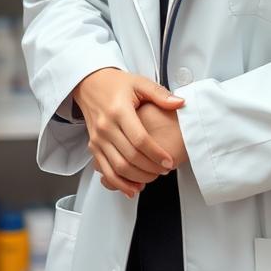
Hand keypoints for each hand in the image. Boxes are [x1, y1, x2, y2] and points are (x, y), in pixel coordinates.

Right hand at [72, 68, 184, 198]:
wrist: (90, 84)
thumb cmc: (116, 84)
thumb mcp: (140, 83)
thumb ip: (160, 94)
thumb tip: (180, 103)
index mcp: (119, 110)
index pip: (139, 139)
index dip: (156, 153)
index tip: (168, 161)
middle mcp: (106, 126)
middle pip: (130, 156)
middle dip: (150, 168)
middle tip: (164, 170)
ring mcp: (97, 138)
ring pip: (117, 167)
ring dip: (137, 178)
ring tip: (153, 178)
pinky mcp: (93, 147)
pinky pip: (105, 171)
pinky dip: (119, 183)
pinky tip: (133, 188)